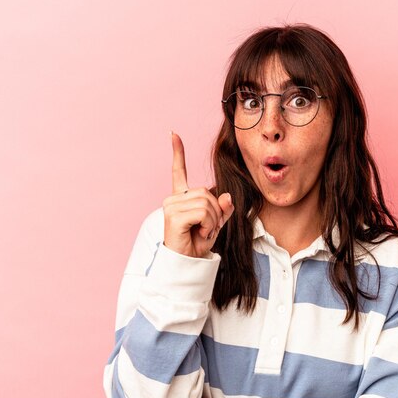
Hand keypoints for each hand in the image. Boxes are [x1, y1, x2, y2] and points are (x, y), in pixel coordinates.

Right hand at [163, 132, 234, 257]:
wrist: (187, 263)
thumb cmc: (198, 243)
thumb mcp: (216, 223)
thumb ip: (223, 209)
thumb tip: (227, 196)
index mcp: (182, 198)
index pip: (178, 171)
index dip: (178, 153)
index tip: (173, 134)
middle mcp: (174, 199)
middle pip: (207, 193)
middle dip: (216, 212)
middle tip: (207, 228)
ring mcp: (171, 206)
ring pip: (207, 203)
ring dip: (213, 220)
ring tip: (203, 231)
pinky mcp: (173, 215)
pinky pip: (203, 212)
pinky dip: (209, 224)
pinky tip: (200, 233)